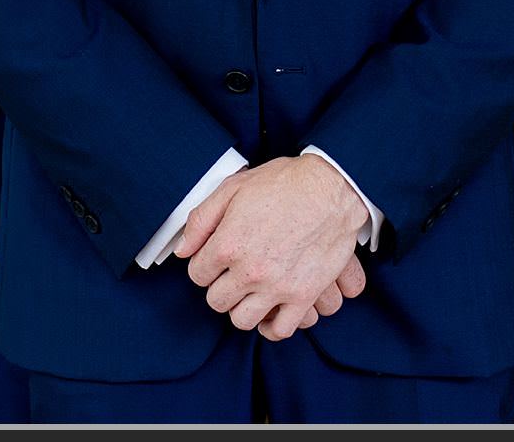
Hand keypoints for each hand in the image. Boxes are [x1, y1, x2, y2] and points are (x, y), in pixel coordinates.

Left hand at [176, 156, 369, 339]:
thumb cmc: (283, 184)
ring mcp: (277, 286)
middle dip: (220, 287)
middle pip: (216, 300)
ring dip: (241, 307)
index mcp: (228, 244)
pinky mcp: (303, 296)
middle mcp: (249, 271)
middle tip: (231, 274)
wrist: (331, 188)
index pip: (197, 274)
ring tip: (249, 292)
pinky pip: (280, 330)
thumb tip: (182, 250)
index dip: (204, 265)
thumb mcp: (232, 188)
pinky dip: (271, 326)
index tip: (215, 259)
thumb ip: (201, 220)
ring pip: (242, 320)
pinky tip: (269, 311)